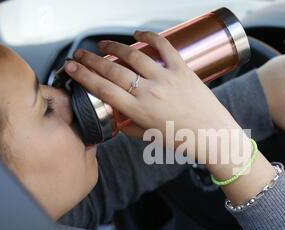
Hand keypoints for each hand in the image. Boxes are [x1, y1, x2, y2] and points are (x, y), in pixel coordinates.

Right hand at [64, 31, 240, 161]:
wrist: (213, 136)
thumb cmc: (184, 140)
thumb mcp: (152, 138)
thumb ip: (133, 128)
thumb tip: (120, 121)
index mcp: (139, 111)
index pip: (103, 90)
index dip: (84, 76)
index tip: (71, 68)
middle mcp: (149, 92)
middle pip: (112, 70)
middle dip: (91, 60)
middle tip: (80, 54)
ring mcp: (166, 78)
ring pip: (133, 55)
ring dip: (114, 47)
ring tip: (103, 44)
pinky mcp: (182, 70)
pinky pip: (163, 47)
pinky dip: (149, 37)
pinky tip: (138, 34)